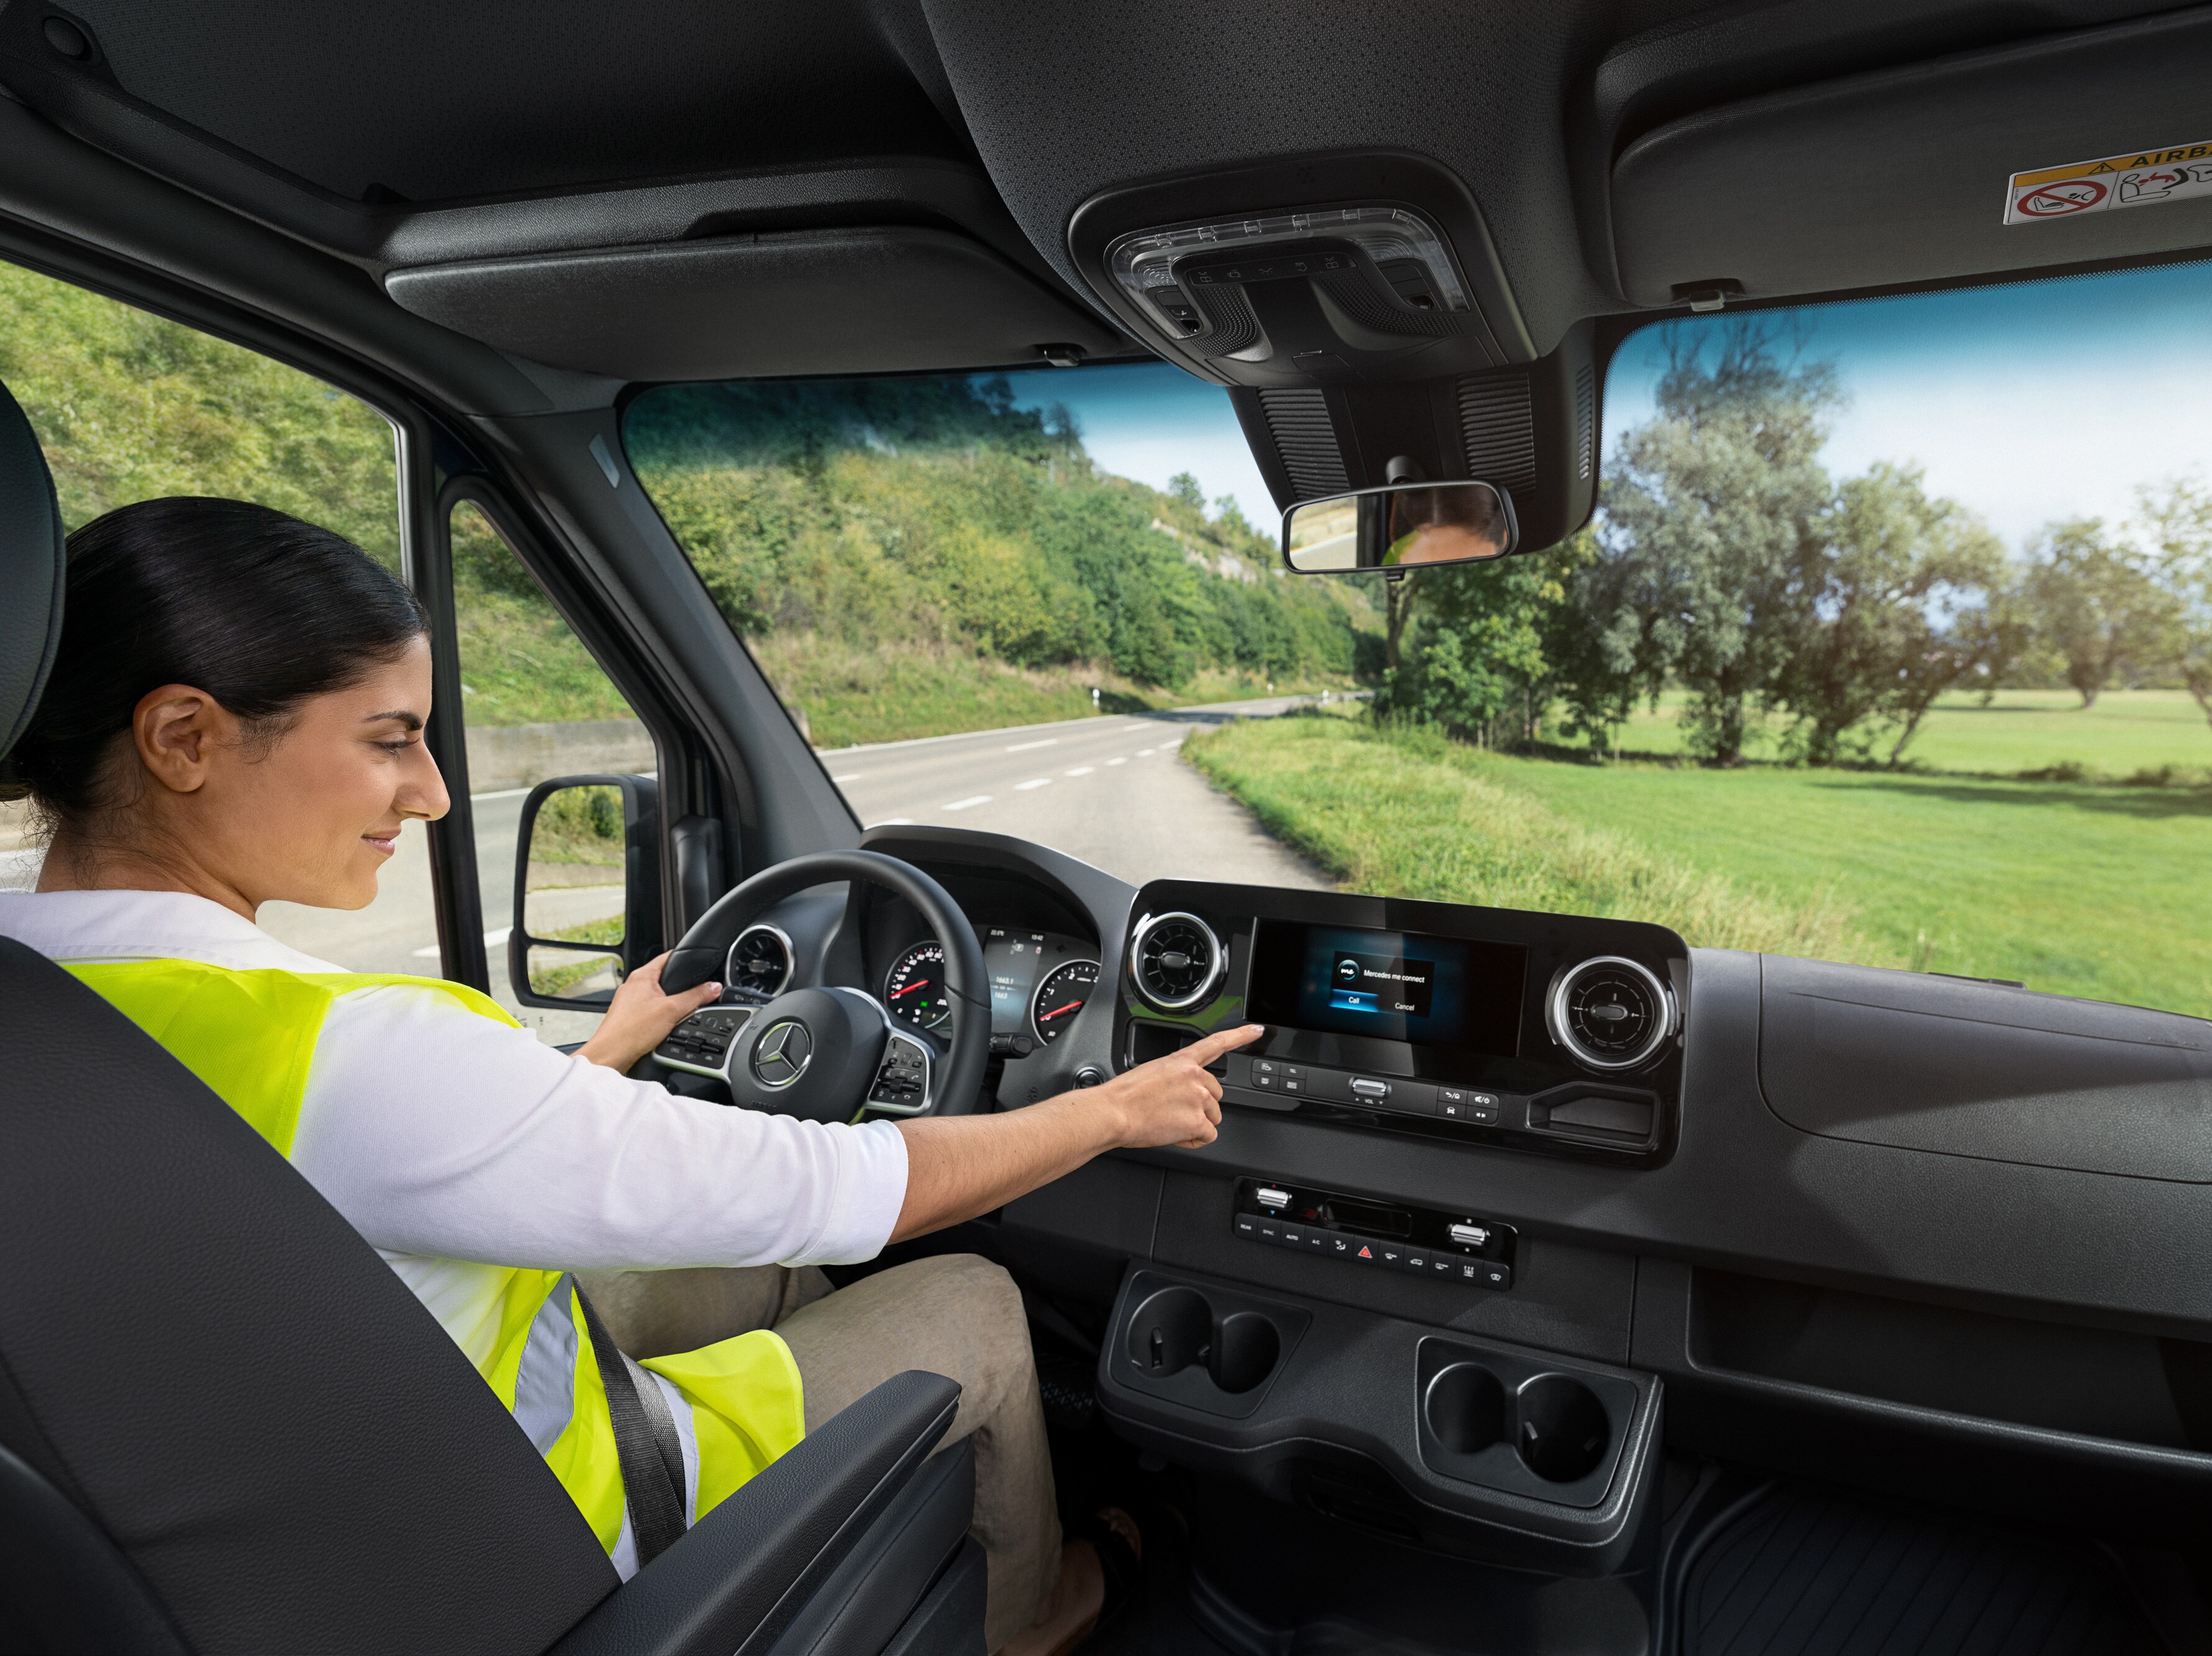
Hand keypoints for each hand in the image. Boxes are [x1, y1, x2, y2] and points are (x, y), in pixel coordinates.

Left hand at [577, 951, 721, 1071]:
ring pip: (657, 996)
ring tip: (675, 1015)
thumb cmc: (631, 1031)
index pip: (668, 957)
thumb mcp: (673, 1010)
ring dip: (669, 1004)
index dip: (685, 959)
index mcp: (642, 975)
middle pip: (664, 978)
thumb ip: (696, 997)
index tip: (697, 963)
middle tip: (691, 996)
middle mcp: (632, 985)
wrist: (611, 1054)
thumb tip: (713, 987)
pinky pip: (650, 1010)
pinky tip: (663, 1027)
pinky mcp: (628, 1016)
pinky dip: (659, 1016)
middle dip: (679, 987)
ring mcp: (629, 1001)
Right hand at [1095, 1024, 1263, 1149]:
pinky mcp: (1197, 1120)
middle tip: (1174, 1112)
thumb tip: (1181, 1095)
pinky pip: (1207, 1136)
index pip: (1216, 1043)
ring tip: (1169, 1122)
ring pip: (1213, 1117)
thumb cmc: (1124, 1096)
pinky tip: (1175, 1134)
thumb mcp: (1151, 1073)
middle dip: (1200, 1107)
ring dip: (1196, 1124)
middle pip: (1215, 1095)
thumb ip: (1175, 1079)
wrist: (1113, 1112)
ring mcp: (1198, 1098)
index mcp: (1181, 1061)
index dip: (1240, 1035)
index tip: (1256, 1030)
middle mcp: (1194, 1076)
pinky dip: (1192, 1140)